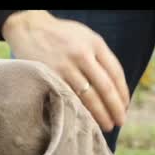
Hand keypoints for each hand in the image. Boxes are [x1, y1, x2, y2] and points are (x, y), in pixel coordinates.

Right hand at [2, 10, 128, 131]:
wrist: (30, 28)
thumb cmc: (61, 36)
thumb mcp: (85, 37)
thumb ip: (99, 57)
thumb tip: (116, 87)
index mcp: (95, 44)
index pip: (116, 73)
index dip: (123, 93)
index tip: (125, 107)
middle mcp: (82, 54)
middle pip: (105, 88)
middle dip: (115, 108)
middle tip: (120, 122)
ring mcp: (66, 66)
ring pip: (89, 97)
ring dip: (100, 115)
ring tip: (106, 126)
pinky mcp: (51, 77)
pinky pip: (70, 99)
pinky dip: (80, 112)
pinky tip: (86, 120)